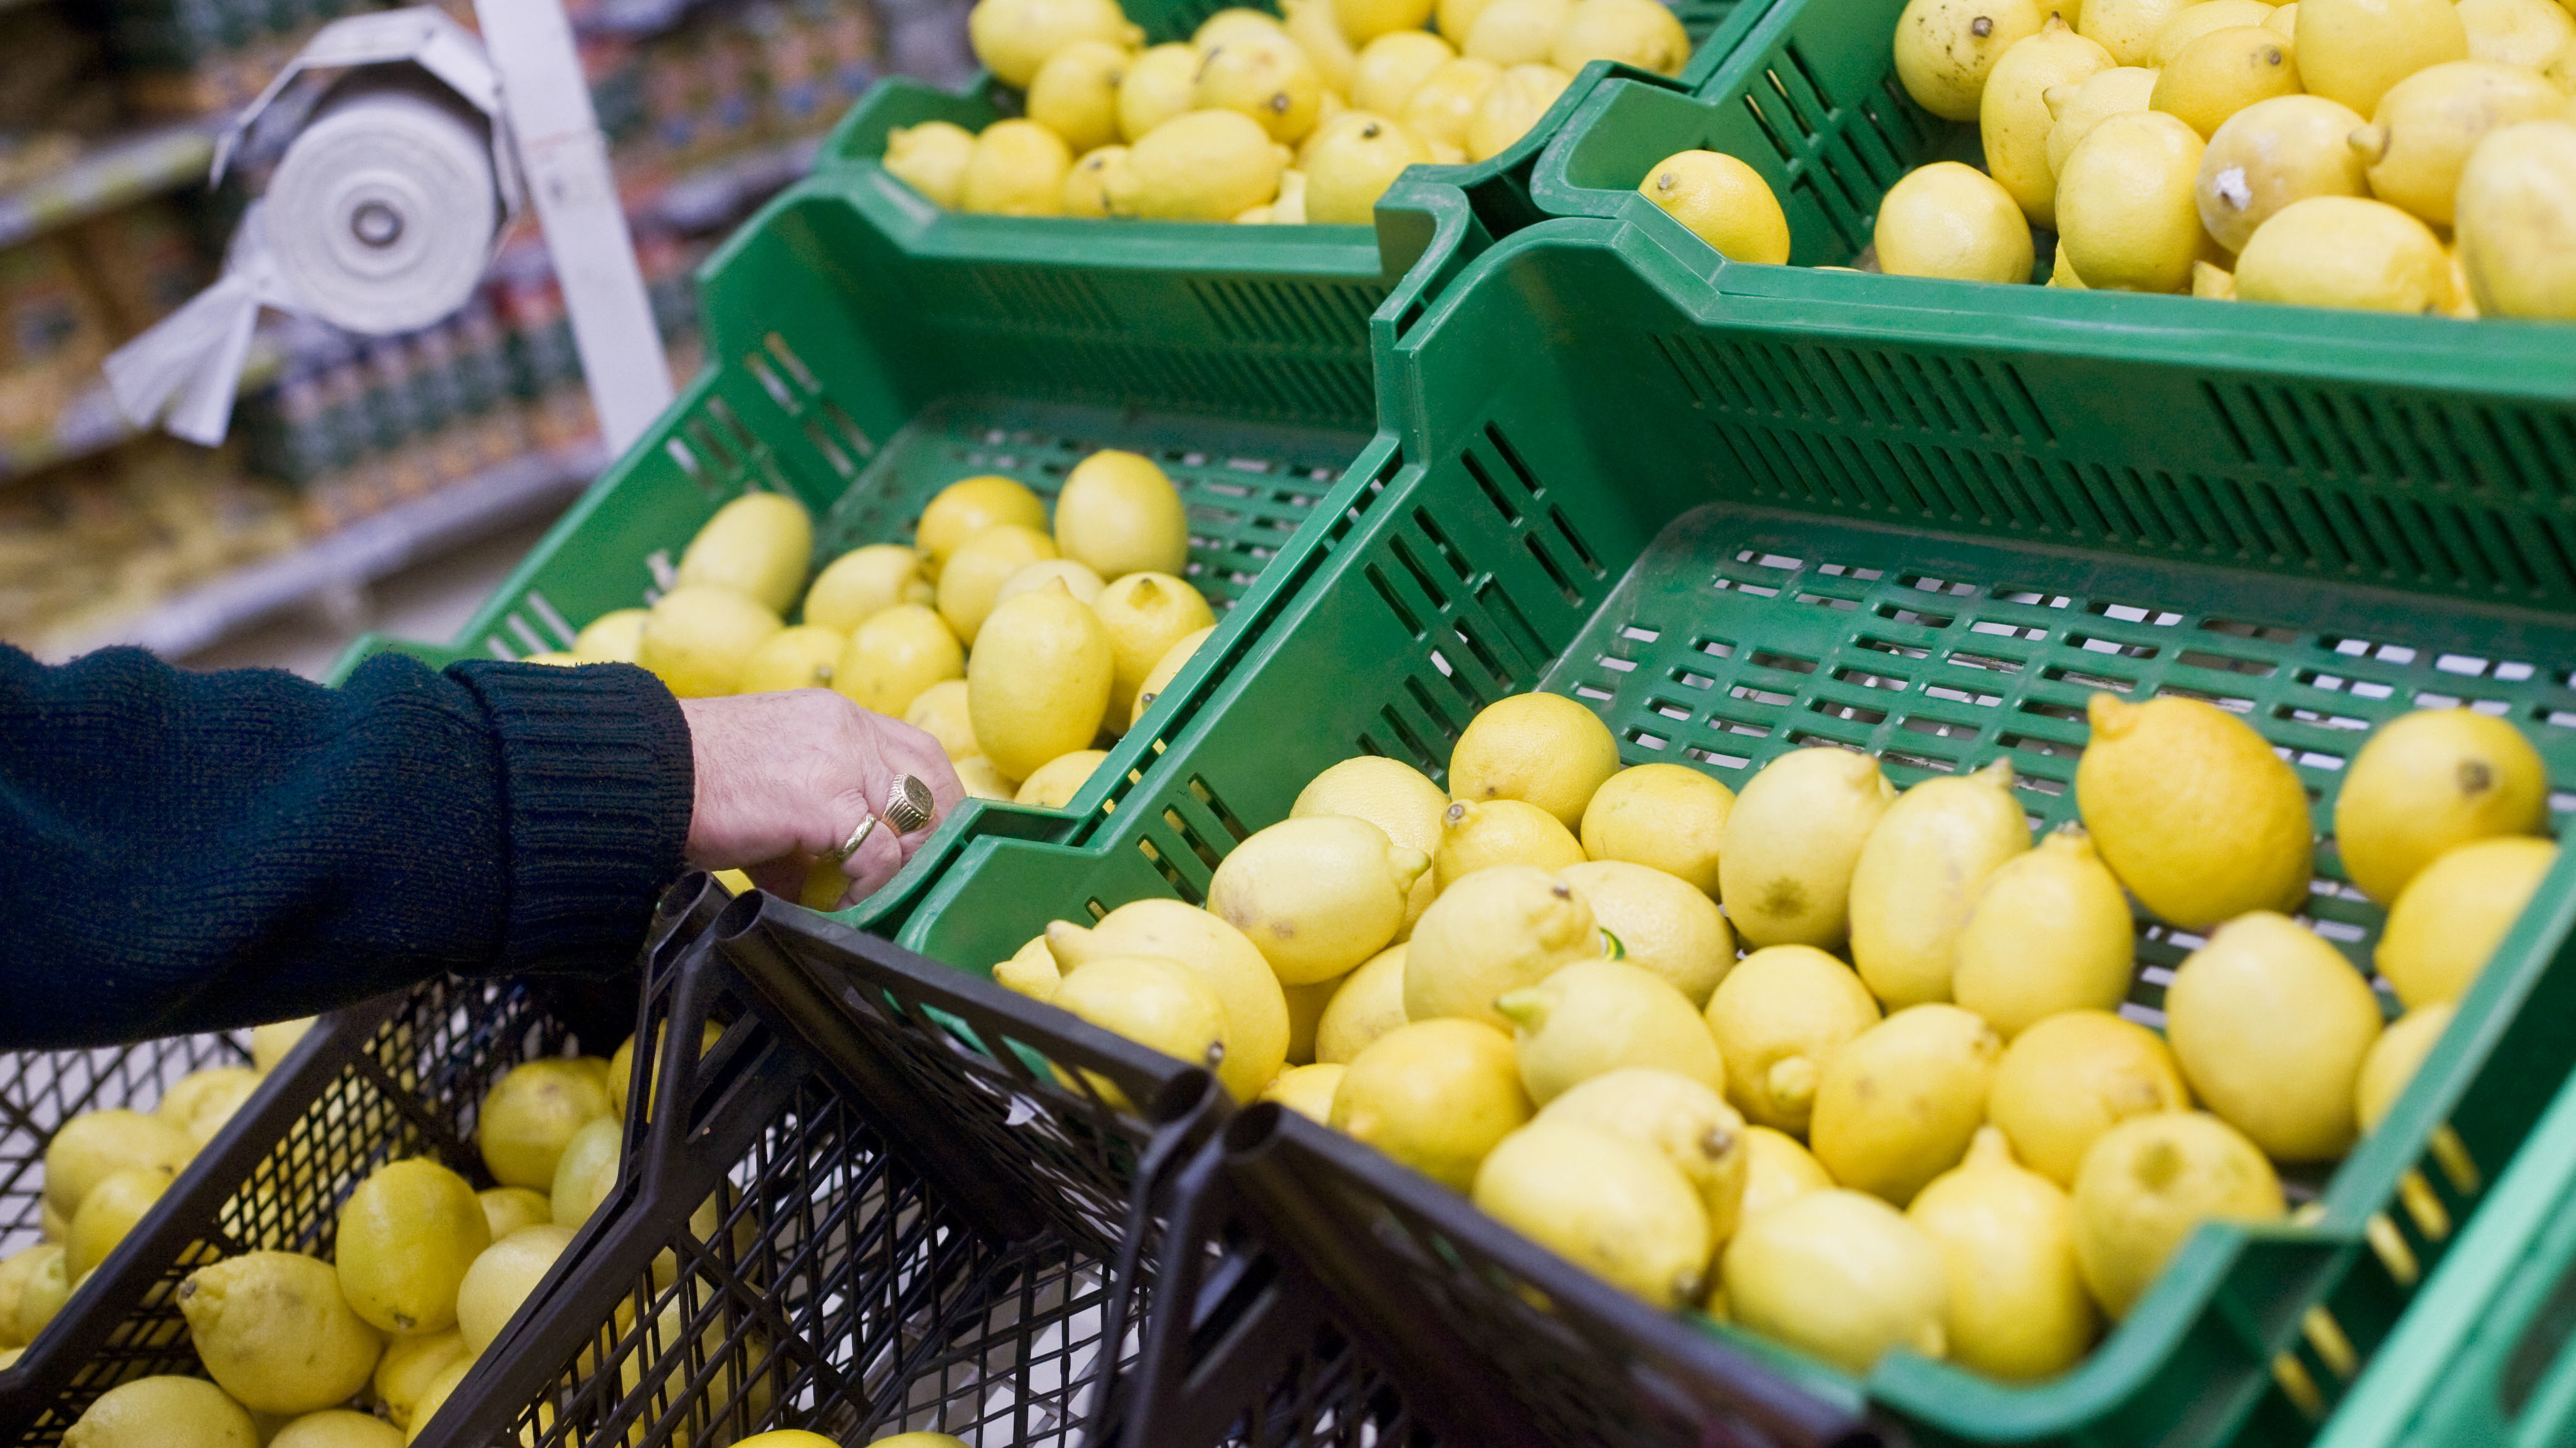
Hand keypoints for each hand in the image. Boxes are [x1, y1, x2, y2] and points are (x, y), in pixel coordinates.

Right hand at [677, 690, 964, 907]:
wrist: (644, 775)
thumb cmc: (695, 785)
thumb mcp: (772, 787)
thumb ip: (815, 821)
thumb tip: (834, 885)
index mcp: (837, 717)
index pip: (920, 752)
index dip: (936, 802)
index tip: (929, 844)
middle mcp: (847, 730)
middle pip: (931, 783)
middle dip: (931, 838)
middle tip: (910, 879)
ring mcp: (839, 761)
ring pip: (913, 821)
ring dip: (902, 869)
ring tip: (876, 897)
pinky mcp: (822, 801)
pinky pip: (875, 856)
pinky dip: (868, 890)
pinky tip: (843, 905)